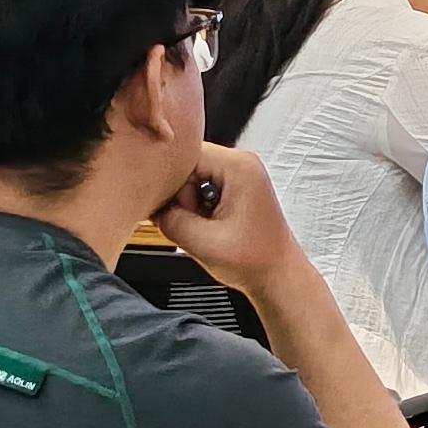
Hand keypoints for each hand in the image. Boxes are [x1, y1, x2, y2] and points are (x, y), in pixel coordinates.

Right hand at [153, 144, 303, 296]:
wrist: (275, 274)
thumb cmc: (255, 259)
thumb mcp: (202, 242)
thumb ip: (171, 219)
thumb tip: (151, 207)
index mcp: (239, 166)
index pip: (184, 153)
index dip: (167, 181)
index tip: (165, 205)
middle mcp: (241, 164)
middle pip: (186, 164)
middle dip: (178, 196)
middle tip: (191, 222)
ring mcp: (238, 175)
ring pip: (190, 179)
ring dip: (186, 205)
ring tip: (202, 227)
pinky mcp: (233, 189)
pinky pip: (200, 190)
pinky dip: (194, 209)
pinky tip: (204, 226)